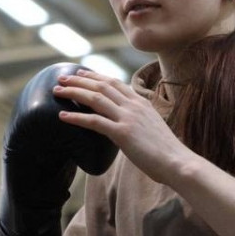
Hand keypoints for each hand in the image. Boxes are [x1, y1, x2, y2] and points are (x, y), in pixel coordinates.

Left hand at [53, 70, 190, 184]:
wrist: (178, 162)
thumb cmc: (166, 152)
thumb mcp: (152, 128)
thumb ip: (139, 122)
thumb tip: (128, 126)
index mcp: (142, 102)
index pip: (115, 82)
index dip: (95, 76)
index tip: (80, 73)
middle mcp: (134, 105)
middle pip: (102, 85)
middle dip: (79, 80)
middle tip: (61, 78)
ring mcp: (128, 118)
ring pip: (96, 98)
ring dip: (73, 92)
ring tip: (56, 91)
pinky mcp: (123, 133)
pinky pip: (94, 121)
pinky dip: (76, 117)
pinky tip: (62, 117)